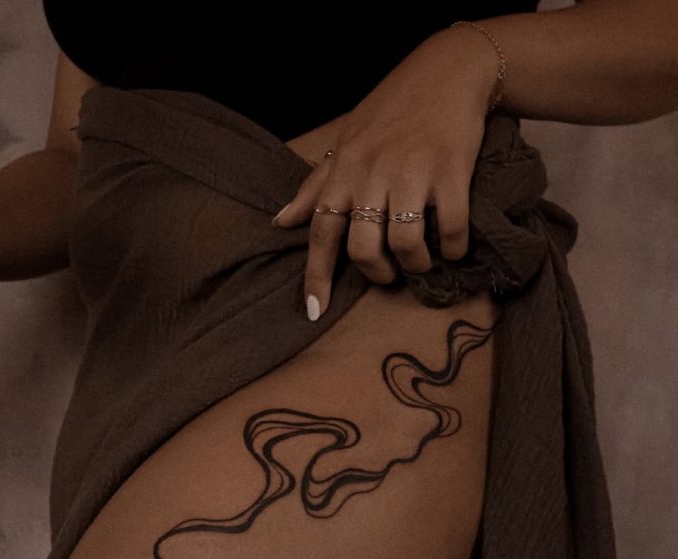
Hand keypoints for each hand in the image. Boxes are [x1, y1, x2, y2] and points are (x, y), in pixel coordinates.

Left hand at [271, 27, 498, 319]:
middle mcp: (373, 174)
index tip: (315, 311)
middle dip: (376, 273)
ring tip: (421, 262)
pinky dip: (454, 248)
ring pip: (404, 243)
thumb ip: (316, 185)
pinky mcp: (452, 171)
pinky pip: (451, 227)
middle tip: (388, 274)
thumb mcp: (345, 141)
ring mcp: (413, 173)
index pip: (321, 231)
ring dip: (415, 264)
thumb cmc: (392, 109)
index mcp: (344, 170)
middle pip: (363, 247)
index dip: (316, 276)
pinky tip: (454, 248)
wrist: (449, 69)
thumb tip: (281, 221)